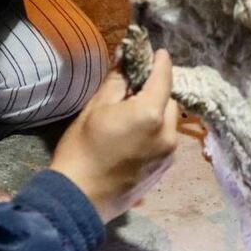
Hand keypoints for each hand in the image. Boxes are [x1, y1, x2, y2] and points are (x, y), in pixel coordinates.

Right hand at [50, 51, 178, 222]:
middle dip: (157, 90)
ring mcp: (169, 155)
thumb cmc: (82, 148)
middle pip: (170, 101)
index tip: (158, 52)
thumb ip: (117, 80)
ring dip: (158, 112)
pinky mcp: (165, 170)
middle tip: (136, 87)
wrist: (80, 197)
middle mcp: (168, 134)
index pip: (163, 78)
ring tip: (134, 113)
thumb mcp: (95, 108)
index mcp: (150, 114)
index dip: (161, 62)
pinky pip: (166, 140)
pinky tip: (136, 135)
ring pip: (170, 122)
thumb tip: (125, 56)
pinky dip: (157, 131)